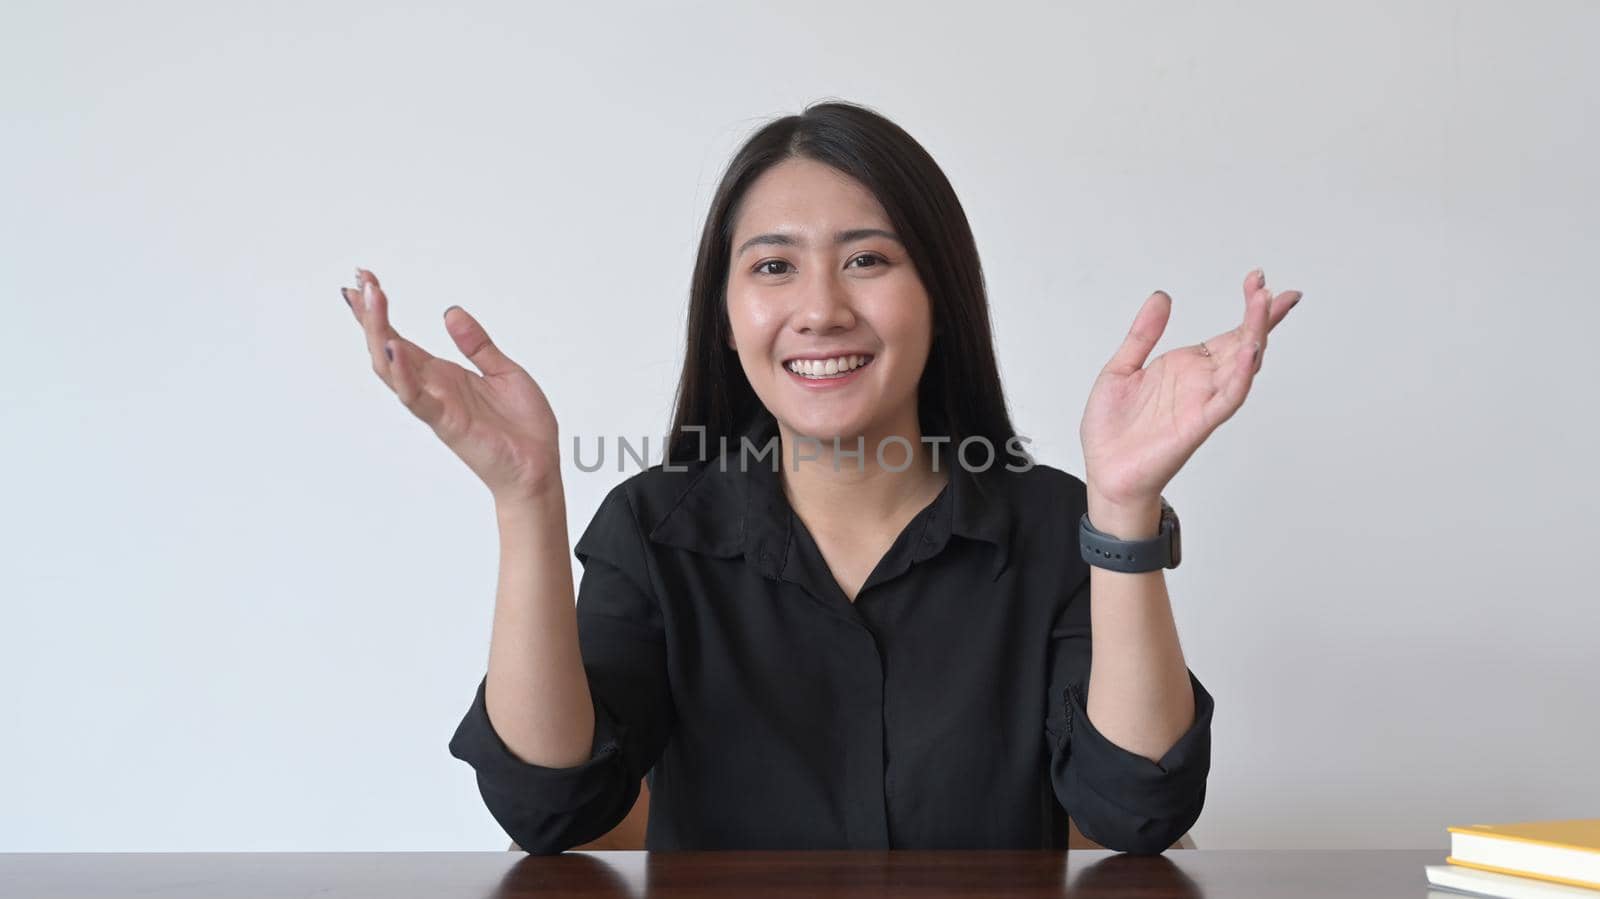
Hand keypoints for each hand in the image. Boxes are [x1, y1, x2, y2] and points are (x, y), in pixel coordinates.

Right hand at [341, 268, 561, 502]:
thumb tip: (451, 313)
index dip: (379, 312)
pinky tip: (393, 347)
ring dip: (378, 333)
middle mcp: (432, 388)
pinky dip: (403, 373)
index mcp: (442, 375)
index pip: (399, 338)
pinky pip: (417, 398)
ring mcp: (435, 405)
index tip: (364, 280)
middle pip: (385, 348)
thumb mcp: (503, 371)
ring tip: (371, 300)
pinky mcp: (447, 423)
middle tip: (359, 281)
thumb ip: (477, 344)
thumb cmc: (521, 427)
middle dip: (369, 315)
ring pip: (391, 368)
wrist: (538, 467)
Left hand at [1079, 268, 1301, 507]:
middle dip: (1260, 315)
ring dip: (1255, 336)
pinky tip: (1248, 352)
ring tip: (1264, 305)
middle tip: (1267, 286)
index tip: (1260, 279)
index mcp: (1186, 367)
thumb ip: (1143, 334)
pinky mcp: (1197, 424)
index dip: (1249, 308)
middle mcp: (1201, 383)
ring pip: (1241, 366)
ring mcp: (1202, 402)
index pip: (1229, 334)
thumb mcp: (1122, 368)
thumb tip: (1162, 297)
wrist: (1105, 472)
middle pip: (1243, 343)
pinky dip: (1240, 376)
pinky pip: (1226, 399)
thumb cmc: (1114, 428)